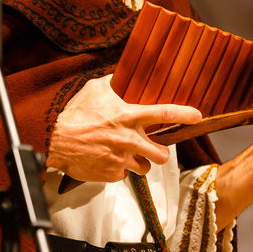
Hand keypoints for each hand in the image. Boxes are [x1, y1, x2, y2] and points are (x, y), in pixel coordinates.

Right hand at [46, 75, 201, 182]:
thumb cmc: (74, 116)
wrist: (55, 142)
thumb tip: (121, 75)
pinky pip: (125, 176)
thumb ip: (113, 83)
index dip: (184, 114)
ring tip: (127, 156)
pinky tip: (109, 161)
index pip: (164, 113)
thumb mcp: (94, 90)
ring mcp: (122, 159)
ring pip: (146, 168)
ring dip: (140, 164)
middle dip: (161, 153)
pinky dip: (120, 171)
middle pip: (163, 154)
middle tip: (154, 149)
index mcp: (129, 117)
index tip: (197, 116)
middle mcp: (130, 139)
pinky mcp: (113, 174)